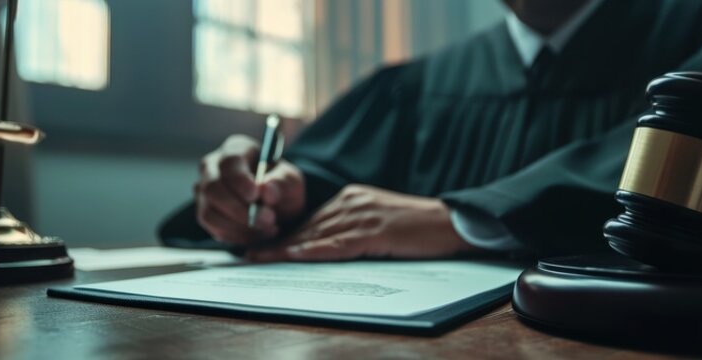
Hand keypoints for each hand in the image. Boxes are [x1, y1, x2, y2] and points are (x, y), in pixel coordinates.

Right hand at [195, 135, 305, 244]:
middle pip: (213, 188)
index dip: (240, 181)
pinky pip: (213, 229)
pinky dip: (237, 236)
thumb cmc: (281, 185)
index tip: (255, 196)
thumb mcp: (291, 181)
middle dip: (240, 210)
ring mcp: (204, 191)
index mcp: (235, 149)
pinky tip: (258, 235)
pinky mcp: (205, 213)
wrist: (276, 204)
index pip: (229, 162)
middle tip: (268, 219)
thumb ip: (282, 182)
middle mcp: (212, 167)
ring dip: (239, 227)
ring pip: (209, 212)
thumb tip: (266, 190)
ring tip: (267, 228)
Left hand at [247, 184, 476, 261]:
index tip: (263, 247)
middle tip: (251, 255)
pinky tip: (296, 255)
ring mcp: (363, 215)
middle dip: (278, 242)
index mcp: (352, 197)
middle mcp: (352, 201)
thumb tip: (323, 245)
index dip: (286, 235)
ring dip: (287, 248)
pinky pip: (338, 243)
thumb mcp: (378, 220)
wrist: (449, 222)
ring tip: (262, 259)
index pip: (311, 219)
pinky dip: (314, 250)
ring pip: (316, 234)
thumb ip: (352, 228)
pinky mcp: (374, 231)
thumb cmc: (417, 227)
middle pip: (308, 225)